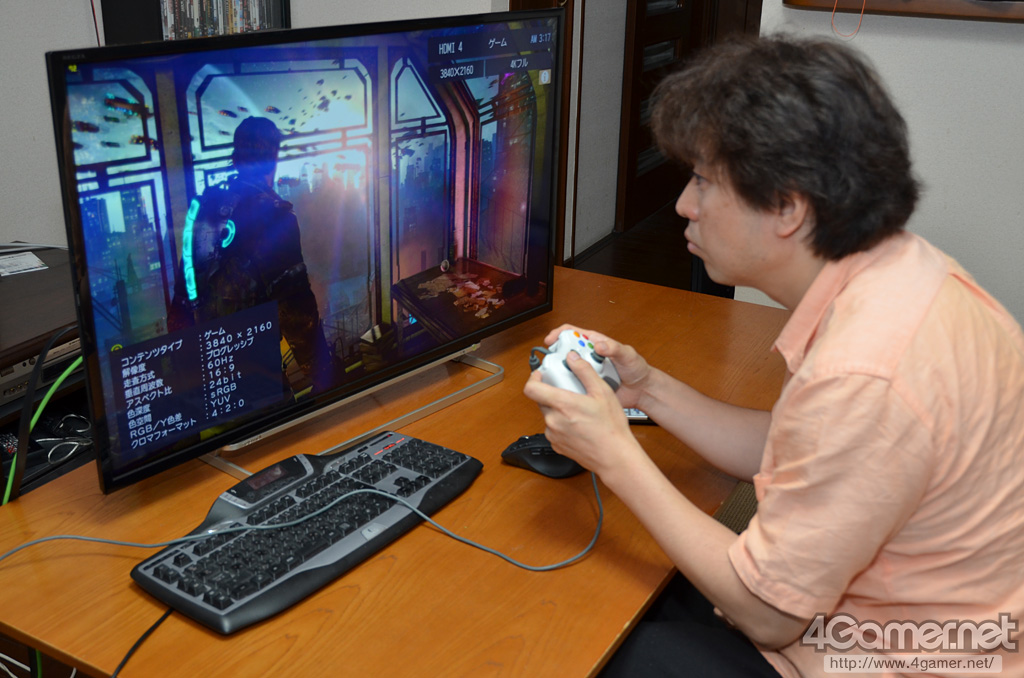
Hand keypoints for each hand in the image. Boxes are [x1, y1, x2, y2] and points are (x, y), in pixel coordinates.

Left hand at [524, 349, 645, 478]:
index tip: (540, 374)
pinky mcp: (557, 446)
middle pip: (541, 400)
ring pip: (548, 415)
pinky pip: (554, 429)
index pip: (531, 389)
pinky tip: (579, 425)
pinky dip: (562, 424)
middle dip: (552, 393)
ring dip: (558, 410)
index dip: (533, 378)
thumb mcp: (602, 392)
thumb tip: (572, 358)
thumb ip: (584, 371)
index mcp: (561, 405)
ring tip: (579, 411)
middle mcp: (553, 421)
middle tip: (570, 391)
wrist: (615, 457)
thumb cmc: (611, 427)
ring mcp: (553, 435)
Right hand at [539, 325, 651, 408]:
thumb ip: (614, 348)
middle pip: (564, 351)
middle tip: (552, 363)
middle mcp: (588, 356)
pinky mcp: (587, 384)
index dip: (558, 334)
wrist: (640, 390)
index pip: (571, 332)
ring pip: (566, 368)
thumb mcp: (627, 354)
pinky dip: (567, 386)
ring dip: (560, 372)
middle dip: (555, 355)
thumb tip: (598, 345)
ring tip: (557, 377)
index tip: (550, 340)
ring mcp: (586, 370)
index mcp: (594, 343)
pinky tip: (566, 389)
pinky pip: (573, 384)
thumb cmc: (636, 368)